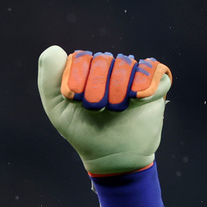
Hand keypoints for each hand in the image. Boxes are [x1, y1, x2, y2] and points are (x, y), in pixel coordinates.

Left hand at [37, 46, 171, 174]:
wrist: (112, 156)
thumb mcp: (58, 109)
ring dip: (118, 90)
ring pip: (127, 66)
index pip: (81, 59)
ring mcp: (134, 75)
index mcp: (88, 69)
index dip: (78, 81)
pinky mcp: (156, 84)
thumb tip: (55, 49)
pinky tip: (136, 99)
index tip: (77, 101)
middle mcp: (111, 68)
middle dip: (97, 88)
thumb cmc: (83, 132)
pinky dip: (145, 85)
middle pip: (104, 61)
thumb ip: (49, 79)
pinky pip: (155, 71)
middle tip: (97, 109)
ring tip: (116, 109)